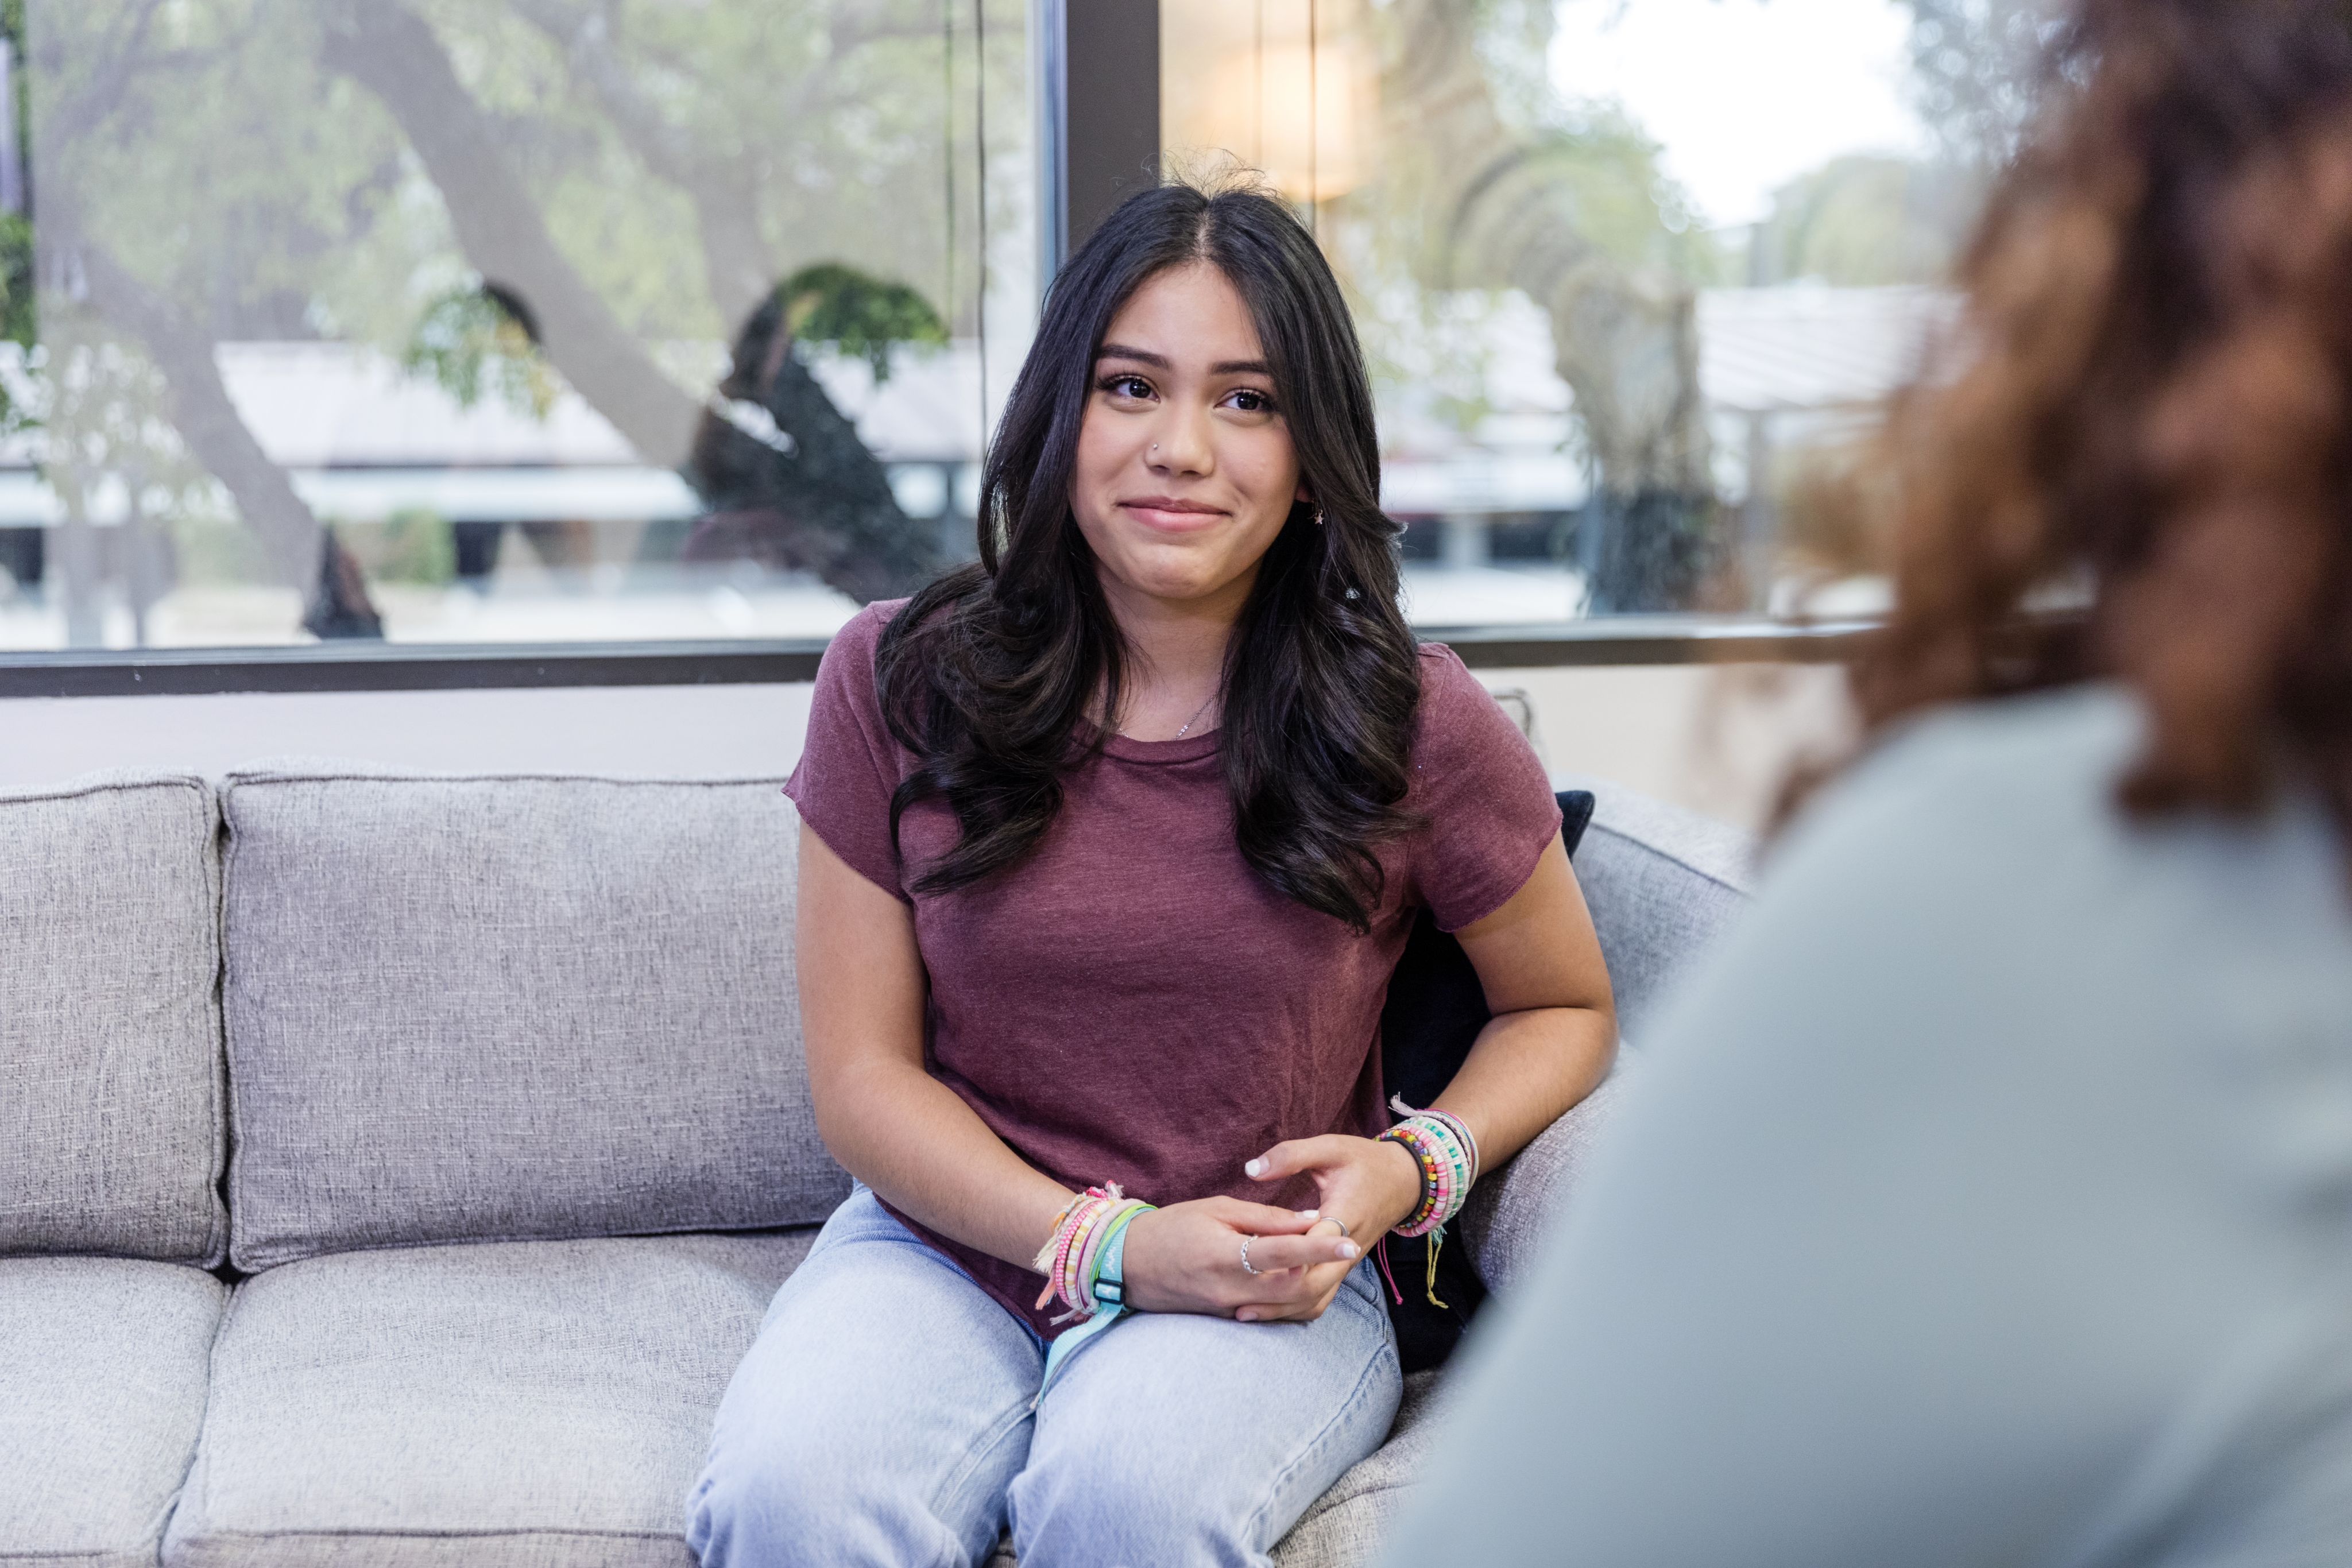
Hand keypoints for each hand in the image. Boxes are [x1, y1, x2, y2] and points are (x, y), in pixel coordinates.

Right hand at [1117, 1197, 1361, 1318]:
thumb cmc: (1171, 1227)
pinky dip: (1286, 1296)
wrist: (1126, 1264)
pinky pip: (1267, 1312)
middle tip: (1344, 1249)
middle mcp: (1229, 1290)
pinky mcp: (1225, 1318)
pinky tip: (1295, 1276)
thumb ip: (1264, 1217)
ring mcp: (1227, 1309)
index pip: (1284, 1253)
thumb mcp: (1216, 1209)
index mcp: (1225, 1255)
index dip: (1320, 1249)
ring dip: (1309, 1285)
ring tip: (1323, 1260)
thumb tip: (1308, 1221)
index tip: (1351, 1242)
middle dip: (1323, 1271)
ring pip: (1284, 1306)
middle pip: (1293, 1289)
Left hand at [1237, 1135, 1423, 1322]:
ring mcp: (1347, 1263)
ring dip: (1283, 1307)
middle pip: (1313, 1283)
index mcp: (1345, 1214)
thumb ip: (1290, 1156)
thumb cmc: (1363, 1161)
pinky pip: (1321, 1296)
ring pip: (1316, 1297)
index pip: (1314, 1245)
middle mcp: (1348, 1247)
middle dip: (1276, 1294)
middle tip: (1235, 1302)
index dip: (1285, 1259)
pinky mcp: (1342, 1269)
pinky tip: (1267, 1309)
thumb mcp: (1330, 1148)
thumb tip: (1250, 1170)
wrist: (1404, 1181)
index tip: (1249, 1267)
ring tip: (1242, 1313)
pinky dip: (1295, 1306)